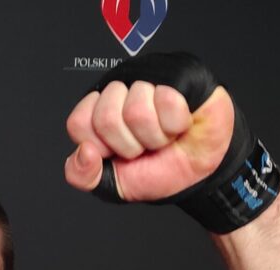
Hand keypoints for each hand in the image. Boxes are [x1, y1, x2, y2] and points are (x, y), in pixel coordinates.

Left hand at [64, 79, 233, 201]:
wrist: (201, 173)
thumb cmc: (160, 170)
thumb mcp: (113, 185)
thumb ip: (83, 176)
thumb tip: (83, 152)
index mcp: (98, 113)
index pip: (78, 124)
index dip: (101, 146)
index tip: (118, 153)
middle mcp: (120, 92)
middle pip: (106, 118)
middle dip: (130, 145)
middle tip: (146, 145)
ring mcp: (148, 80)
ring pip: (136, 110)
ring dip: (156, 136)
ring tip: (165, 135)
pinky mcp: (179, 75)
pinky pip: (167, 100)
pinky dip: (176, 123)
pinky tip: (181, 122)